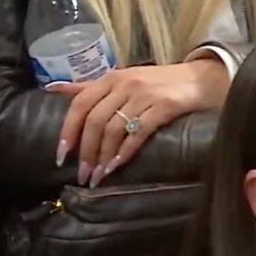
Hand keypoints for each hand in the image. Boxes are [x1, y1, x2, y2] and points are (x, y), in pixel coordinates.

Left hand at [53, 58, 229, 186]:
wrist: (202, 79)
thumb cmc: (161, 84)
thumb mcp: (123, 81)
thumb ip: (91, 88)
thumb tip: (53, 89)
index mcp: (111, 78)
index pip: (80, 104)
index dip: (68, 131)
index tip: (61, 156)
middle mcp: (125, 84)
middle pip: (95, 120)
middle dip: (86, 151)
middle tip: (83, 175)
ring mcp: (145, 95)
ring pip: (114, 128)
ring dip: (104, 156)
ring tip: (99, 176)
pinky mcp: (165, 106)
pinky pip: (139, 132)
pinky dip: (126, 151)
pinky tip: (118, 166)